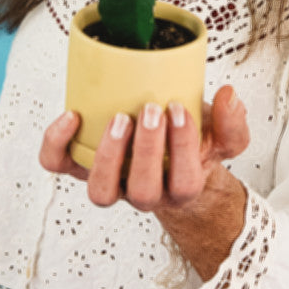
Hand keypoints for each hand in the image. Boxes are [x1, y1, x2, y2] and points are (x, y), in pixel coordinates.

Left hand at [39, 85, 249, 211]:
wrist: (167, 160)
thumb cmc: (192, 145)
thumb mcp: (222, 137)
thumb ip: (232, 123)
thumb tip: (230, 96)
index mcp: (180, 187)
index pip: (184, 182)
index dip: (183, 148)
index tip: (180, 110)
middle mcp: (144, 192)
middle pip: (143, 192)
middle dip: (148, 150)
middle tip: (153, 109)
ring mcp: (111, 182)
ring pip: (101, 192)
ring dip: (109, 156)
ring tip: (120, 118)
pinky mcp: (82, 166)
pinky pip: (59, 166)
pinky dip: (57, 144)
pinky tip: (71, 116)